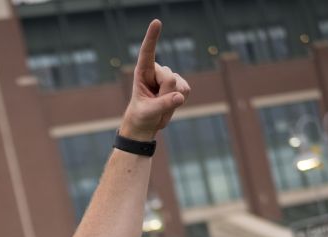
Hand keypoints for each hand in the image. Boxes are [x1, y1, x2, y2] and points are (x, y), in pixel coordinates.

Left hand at [120, 20, 190, 140]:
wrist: (148, 123)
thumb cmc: (142, 115)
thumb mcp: (149, 112)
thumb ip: (163, 104)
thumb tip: (180, 96)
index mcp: (142, 72)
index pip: (147, 52)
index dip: (152, 37)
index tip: (156, 22)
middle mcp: (157, 70)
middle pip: (169, 78)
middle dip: (165, 94)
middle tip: (155, 104)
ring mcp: (170, 76)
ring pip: (179, 85)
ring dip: (172, 99)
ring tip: (161, 105)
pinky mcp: (180, 84)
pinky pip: (186, 90)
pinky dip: (180, 100)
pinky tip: (171, 103)